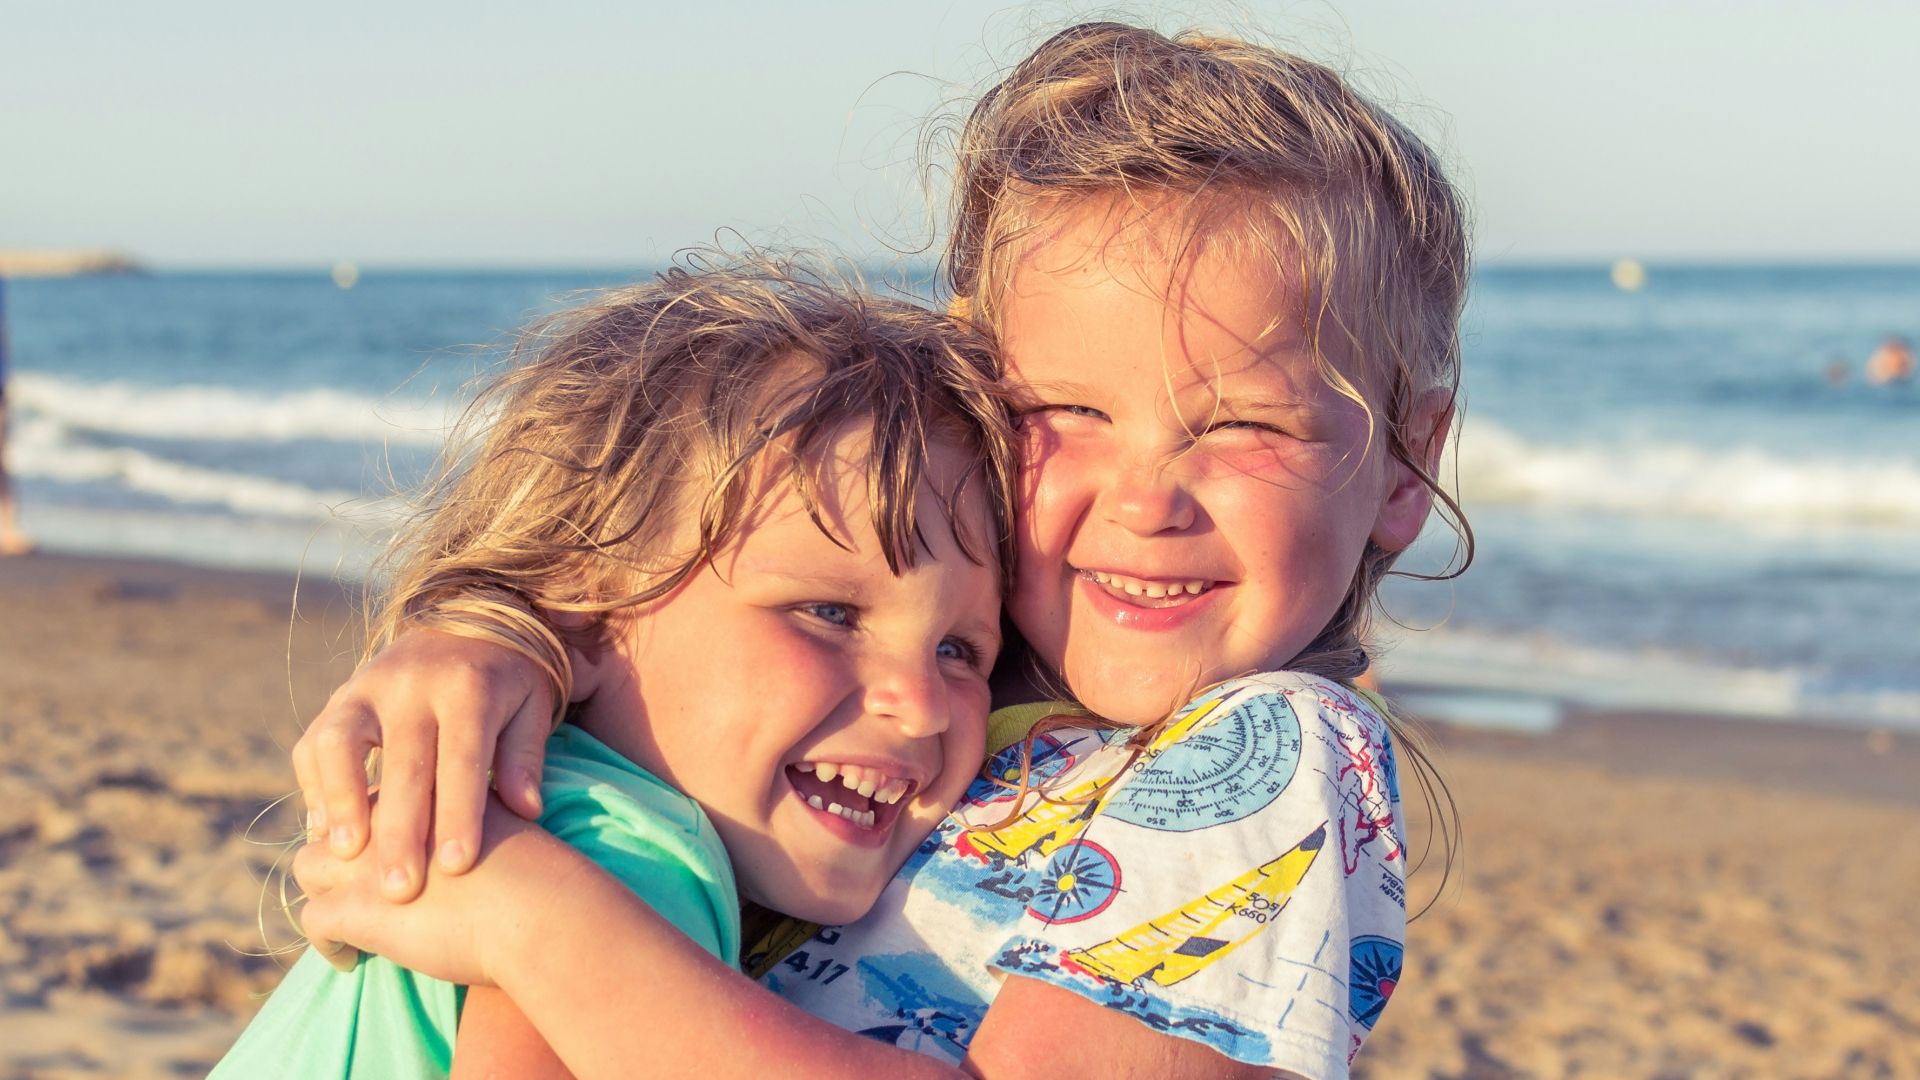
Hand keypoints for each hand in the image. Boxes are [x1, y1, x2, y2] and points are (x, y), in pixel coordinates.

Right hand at [292, 629, 554, 900]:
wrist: (469, 618)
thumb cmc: (508, 682)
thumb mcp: (532, 707)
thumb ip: (525, 756)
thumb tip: (527, 811)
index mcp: (469, 687)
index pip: (462, 757)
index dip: (459, 813)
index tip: (457, 867)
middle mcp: (413, 683)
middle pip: (402, 762)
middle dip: (400, 830)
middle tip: (400, 889)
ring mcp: (368, 686)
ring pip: (340, 742)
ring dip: (339, 801)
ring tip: (345, 856)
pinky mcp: (339, 696)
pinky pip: (314, 742)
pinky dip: (316, 787)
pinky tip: (325, 831)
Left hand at [295, 797, 577, 986]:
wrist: (543, 908)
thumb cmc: (538, 872)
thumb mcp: (504, 818)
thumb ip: (476, 810)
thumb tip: (481, 824)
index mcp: (421, 785)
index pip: (371, 795)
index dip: (366, 824)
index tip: (373, 851)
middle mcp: (386, 813)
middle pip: (334, 822)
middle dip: (334, 856)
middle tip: (350, 886)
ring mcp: (365, 859)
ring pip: (307, 864)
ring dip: (320, 891)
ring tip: (345, 919)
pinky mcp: (357, 906)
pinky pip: (313, 920)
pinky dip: (326, 943)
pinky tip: (351, 959)